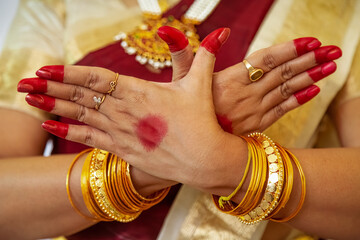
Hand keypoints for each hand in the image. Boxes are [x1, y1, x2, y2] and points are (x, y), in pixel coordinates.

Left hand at [18, 28, 231, 187]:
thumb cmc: (202, 121)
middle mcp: (124, 111)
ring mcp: (121, 132)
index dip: (69, 71)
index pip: (96, 77)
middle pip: (81, 95)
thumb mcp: (200, 84)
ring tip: (28, 99)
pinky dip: (68, 131)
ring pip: (80, 115)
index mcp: (139, 91)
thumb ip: (203, 55)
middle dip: (51, 87)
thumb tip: (219, 31)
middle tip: (25, 81)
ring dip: (52, 106)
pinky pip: (89, 139)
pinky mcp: (122, 149)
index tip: (46, 68)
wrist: (204, 160)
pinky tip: (49, 126)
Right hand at [157, 27, 341, 133]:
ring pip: (286, 90)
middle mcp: (245, 95)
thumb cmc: (184, 109)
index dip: (289, 50)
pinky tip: (315, 90)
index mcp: (229, 80)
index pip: (265, 60)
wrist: (189, 146)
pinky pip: (282, 110)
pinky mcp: (256, 124)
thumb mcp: (181, 79)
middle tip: (332, 49)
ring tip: (331, 65)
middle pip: (282, 73)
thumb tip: (193, 31)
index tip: (310, 41)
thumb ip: (183, 52)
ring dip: (310, 76)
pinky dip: (299, 100)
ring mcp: (253, 111)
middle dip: (309, 60)